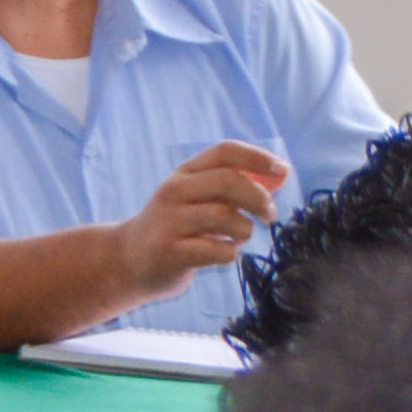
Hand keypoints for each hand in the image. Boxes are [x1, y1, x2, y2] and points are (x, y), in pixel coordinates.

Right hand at [112, 142, 288, 296]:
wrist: (129, 259)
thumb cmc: (177, 226)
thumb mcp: (201, 198)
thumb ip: (239, 186)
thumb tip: (281, 173)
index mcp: (185, 174)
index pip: (224, 152)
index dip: (258, 157)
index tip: (282, 170)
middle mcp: (174, 192)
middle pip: (228, 181)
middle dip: (259, 198)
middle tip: (269, 216)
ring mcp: (169, 221)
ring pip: (225, 216)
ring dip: (245, 230)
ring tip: (238, 237)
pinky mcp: (170, 252)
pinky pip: (217, 250)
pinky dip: (230, 253)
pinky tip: (223, 252)